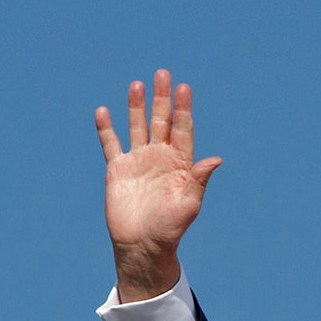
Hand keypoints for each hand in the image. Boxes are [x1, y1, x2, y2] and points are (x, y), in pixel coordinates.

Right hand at [93, 69, 222, 301]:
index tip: (184, 88)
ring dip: (136, 106)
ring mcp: (138, 161)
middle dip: (162, 99)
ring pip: (137, 127)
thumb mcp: (189, 205)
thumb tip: (216, 159)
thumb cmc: (170, 228)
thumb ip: (199, 180)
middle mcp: (160, 158)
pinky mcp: (117, 169)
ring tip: (137, 85)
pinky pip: (110, 144)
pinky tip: (103, 111)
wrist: (143, 245)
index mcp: (180, 165)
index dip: (183, 110)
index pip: (183, 131)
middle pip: (161, 122)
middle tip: (163, 74)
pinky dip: (106, 128)